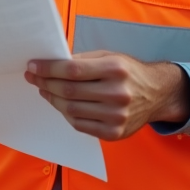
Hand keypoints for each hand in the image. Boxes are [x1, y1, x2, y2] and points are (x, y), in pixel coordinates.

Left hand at [24, 50, 189, 140]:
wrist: (157, 94)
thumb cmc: (128, 72)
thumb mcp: (108, 56)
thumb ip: (81, 60)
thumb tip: (50, 64)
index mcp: (115, 69)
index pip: (72, 70)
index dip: (48, 69)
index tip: (33, 66)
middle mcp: (117, 94)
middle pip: (69, 90)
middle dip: (45, 83)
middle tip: (33, 77)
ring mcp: (117, 116)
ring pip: (71, 109)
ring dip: (52, 99)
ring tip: (44, 90)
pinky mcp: (114, 133)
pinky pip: (80, 125)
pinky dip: (66, 114)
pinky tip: (61, 104)